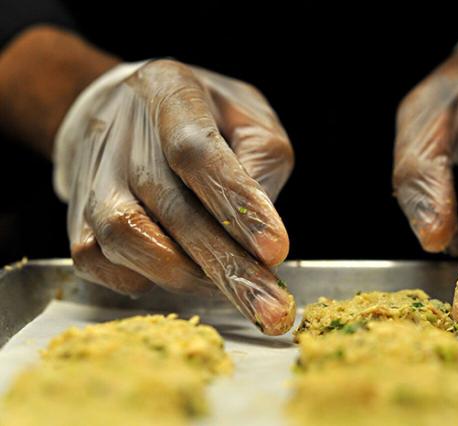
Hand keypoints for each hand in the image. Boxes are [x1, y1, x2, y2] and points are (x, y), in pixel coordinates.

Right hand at [54, 59, 294, 334]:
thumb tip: (260, 233)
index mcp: (171, 92)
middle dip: (227, 267)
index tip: (275, 252)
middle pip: (170, 207)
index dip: (235, 204)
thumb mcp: (249, 118)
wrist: (123, 109)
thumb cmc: (203, 117)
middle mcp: (123, 133)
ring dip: (186, 275)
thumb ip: (262, 164)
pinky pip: (98, 262)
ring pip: (127, 238)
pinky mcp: (75, 215)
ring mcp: (93, 176)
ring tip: (233, 287)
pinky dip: (142, 280)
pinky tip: (179, 273)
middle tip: (271, 310)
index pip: (197, 151)